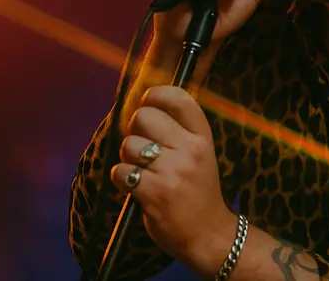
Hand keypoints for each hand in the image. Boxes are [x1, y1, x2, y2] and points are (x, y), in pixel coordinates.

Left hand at [110, 85, 238, 271]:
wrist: (208, 234)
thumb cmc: (198, 190)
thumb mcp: (200, 154)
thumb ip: (178, 131)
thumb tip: (142, 105)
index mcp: (203, 137)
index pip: (179, 98)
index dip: (155, 94)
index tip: (147, 103)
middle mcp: (190, 150)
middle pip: (144, 117)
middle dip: (134, 130)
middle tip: (142, 148)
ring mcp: (173, 171)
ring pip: (128, 145)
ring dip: (127, 159)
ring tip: (141, 172)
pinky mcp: (155, 193)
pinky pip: (120, 172)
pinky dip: (121, 180)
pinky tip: (135, 188)